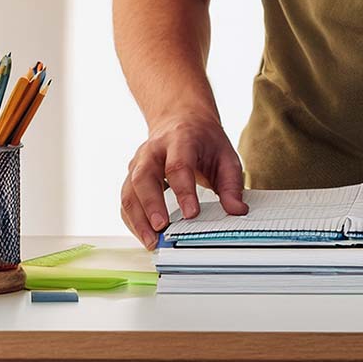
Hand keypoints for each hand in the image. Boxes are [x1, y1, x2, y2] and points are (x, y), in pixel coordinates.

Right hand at [120, 112, 247, 249]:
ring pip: (129, 190)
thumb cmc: (204, 140)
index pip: (178, 165)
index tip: (191, 214)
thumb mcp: (226, 155)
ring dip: (137, 218)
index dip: (183, 191)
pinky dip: (132, 220)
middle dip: (151, 205)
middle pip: (144, 176)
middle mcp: (153, 150)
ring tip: (151, 242)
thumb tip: (236, 211)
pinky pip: (126, 200)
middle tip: (161, 229)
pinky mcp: (131, 176)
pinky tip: (144, 235)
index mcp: (180, 140)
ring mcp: (138, 162)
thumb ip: (231, 184)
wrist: (180, 119)